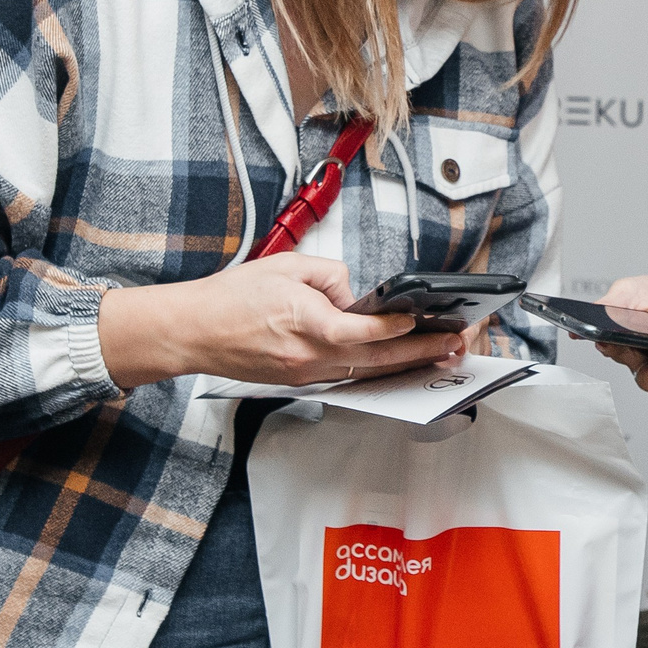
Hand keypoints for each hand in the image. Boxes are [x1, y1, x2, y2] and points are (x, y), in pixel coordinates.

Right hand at [96, 252, 461, 390]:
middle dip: (421, 353)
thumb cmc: (231, 297)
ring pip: (367, 372)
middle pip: (379, 359)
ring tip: (437, 354)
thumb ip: (330, 276)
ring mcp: (305, 375)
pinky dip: (373, 368)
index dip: (405, 326)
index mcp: (309, 325)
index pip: (370, 330)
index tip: (432, 320)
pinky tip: (395, 361)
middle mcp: (310, 357)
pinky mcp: (300, 382)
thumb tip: (355, 293)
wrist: (192, 331)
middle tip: (454, 345)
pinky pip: (346, 375)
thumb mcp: (287, 266)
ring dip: (404, 364)